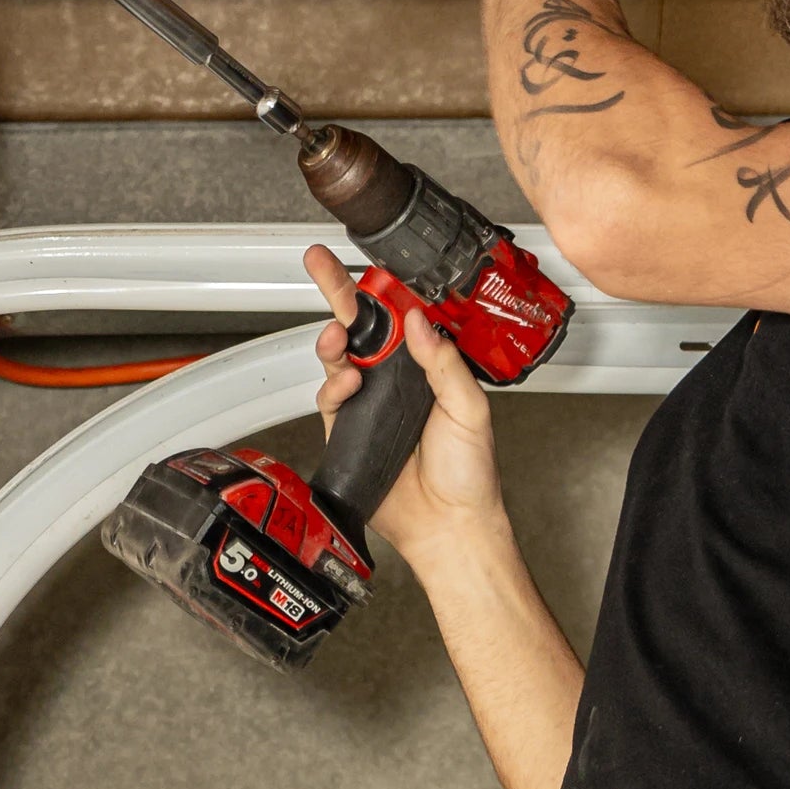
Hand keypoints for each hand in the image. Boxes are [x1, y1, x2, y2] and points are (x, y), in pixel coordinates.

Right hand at [304, 243, 507, 572]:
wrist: (448, 525)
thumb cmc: (469, 474)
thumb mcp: (469, 408)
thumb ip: (443, 362)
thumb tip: (418, 321)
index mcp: (427, 368)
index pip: (401, 318)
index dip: (384, 290)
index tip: (372, 265)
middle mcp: (396, 380)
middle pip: (360, 326)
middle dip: (337, 291)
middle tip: (320, 263)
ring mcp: (370, 403)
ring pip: (339, 356)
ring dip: (334, 338)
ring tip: (338, 334)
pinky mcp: (348, 430)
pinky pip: (330, 397)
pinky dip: (333, 383)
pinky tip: (348, 380)